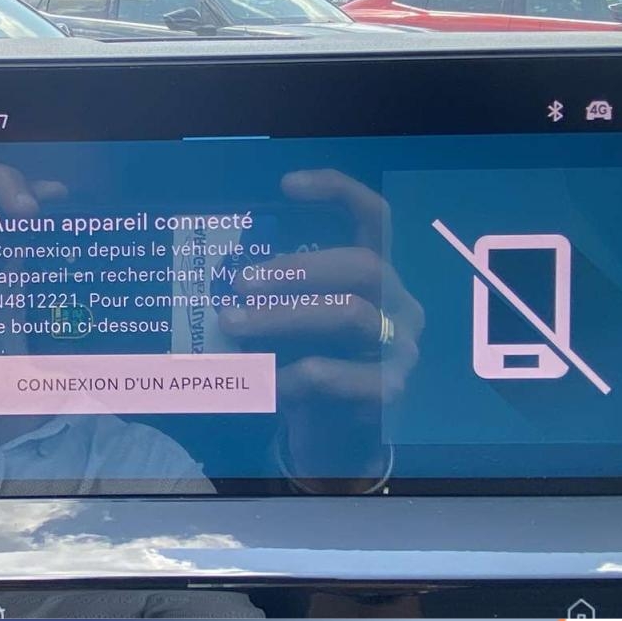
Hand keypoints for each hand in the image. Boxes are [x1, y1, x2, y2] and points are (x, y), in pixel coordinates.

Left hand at [216, 169, 424, 487]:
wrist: (334, 435)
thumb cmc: (307, 362)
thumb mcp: (289, 321)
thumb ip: (272, 295)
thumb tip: (219, 275)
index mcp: (377, 274)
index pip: (373, 218)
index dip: (338, 192)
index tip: (287, 185)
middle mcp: (399, 303)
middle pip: (363, 266)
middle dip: (297, 269)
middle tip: (241, 282)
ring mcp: (402, 346)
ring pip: (351, 315)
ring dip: (284, 316)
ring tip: (234, 323)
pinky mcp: (391, 390)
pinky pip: (344, 374)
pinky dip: (299, 374)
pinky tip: (268, 381)